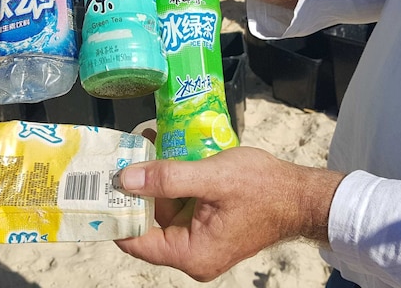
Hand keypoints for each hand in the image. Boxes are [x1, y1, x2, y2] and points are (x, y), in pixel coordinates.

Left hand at [113, 147, 343, 281]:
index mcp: (191, 254)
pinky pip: (180, 206)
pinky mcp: (208, 227)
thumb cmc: (263, 188)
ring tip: (143, 146)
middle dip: (135, 190)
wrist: (301, 195)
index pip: (135, 241)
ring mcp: (201, 241)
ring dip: (154, 181)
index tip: (99, 186)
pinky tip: (165, 154)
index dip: (116, 213)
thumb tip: (125, 179)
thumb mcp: (211, 177)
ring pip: (162, 211)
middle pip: (147, 224)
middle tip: (120, 157)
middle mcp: (193, 255)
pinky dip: (172, 183)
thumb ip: (167, 178)